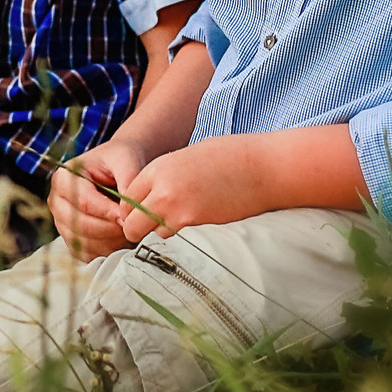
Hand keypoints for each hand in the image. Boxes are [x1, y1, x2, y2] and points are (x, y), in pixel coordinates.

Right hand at [47, 140, 150, 258]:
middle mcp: (56, 201)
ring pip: (84, 243)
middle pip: (81, 225)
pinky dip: (105, 252)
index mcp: (63, 178)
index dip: (108, 213)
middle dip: (111, 230)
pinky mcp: (71, 237)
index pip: (83, 203)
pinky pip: (86, 254)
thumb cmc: (119, 160)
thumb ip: (128, 181)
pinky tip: (121, 241)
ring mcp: (61, 222)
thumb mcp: (126, 160)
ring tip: (129, 231)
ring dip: (110, 242)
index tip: (128, 216)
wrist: (117, 166)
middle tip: (133, 226)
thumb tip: (127, 211)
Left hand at [119, 137, 267, 241]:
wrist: (264, 166)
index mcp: (159, 167)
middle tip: (151, 228)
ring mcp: (178, 207)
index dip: (133, 209)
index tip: (142, 213)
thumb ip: (167, 175)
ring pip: (152, 232)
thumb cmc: (232, 157)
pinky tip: (195, 221)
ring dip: (160, 231)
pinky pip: (174, 235)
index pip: (128, 198)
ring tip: (181, 220)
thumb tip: (154, 195)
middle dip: (137, 227)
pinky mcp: (196, 222)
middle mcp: (162, 189)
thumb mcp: (189, 157)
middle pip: (131, 222)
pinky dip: (179, 233)